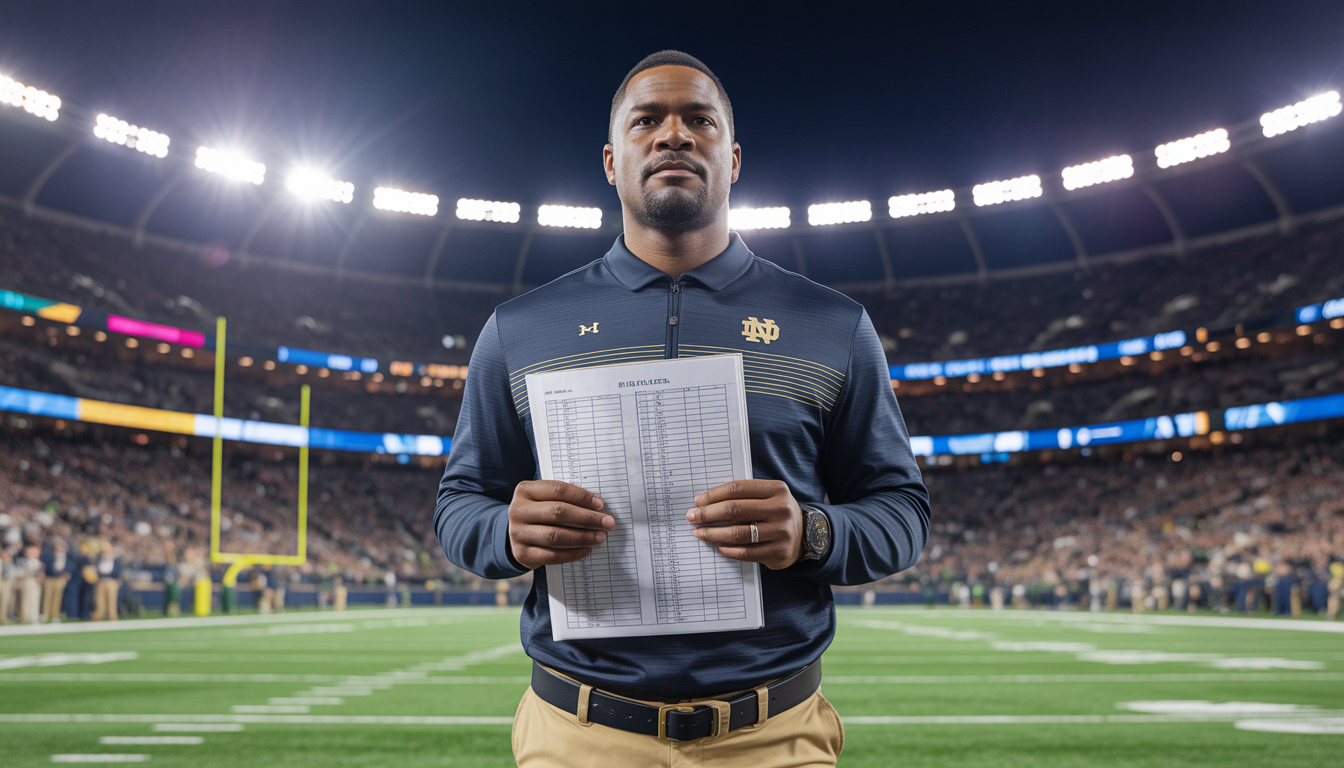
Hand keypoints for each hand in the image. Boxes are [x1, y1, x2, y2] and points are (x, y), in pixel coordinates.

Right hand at [508, 480, 612, 569]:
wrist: (514, 534)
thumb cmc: (539, 513)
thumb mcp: (545, 499)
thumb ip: (565, 499)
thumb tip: (598, 507)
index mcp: (526, 490)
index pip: (558, 490)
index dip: (581, 497)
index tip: (601, 505)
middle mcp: (518, 510)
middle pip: (557, 512)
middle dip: (587, 518)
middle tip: (607, 523)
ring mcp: (518, 533)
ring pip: (555, 535)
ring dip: (582, 537)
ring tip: (600, 537)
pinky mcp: (522, 553)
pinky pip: (551, 555)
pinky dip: (572, 554)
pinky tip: (586, 551)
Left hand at [686, 479, 803, 569]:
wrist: (806, 536)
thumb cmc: (776, 513)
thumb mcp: (768, 497)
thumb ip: (744, 496)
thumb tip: (705, 502)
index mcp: (776, 489)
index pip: (738, 488)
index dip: (714, 495)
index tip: (697, 502)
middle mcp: (781, 509)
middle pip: (735, 510)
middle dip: (709, 514)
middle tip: (692, 517)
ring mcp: (781, 531)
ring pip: (738, 533)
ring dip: (714, 533)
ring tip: (699, 533)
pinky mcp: (779, 552)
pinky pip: (746, 552)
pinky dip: (728, 550)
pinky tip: (718, 547)